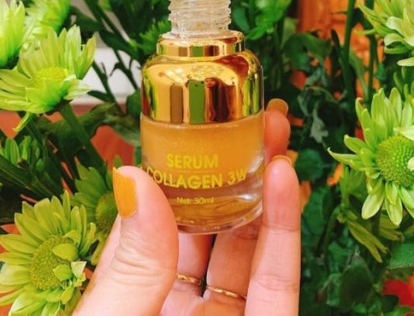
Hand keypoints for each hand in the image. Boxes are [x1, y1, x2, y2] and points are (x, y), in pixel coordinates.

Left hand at [74, 99, 298, 314]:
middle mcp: (178, 306)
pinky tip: (286, 179)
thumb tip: (133, 176)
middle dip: (231, 168)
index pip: (154, 223)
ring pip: (251, 249)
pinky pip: (279, 286)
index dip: (176, 172)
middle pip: (212, 227)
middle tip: (246, 117)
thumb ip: (127, 266)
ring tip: (274, 130)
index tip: (192, 128)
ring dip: (266, 186)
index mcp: (132, 295)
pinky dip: (287, 232)